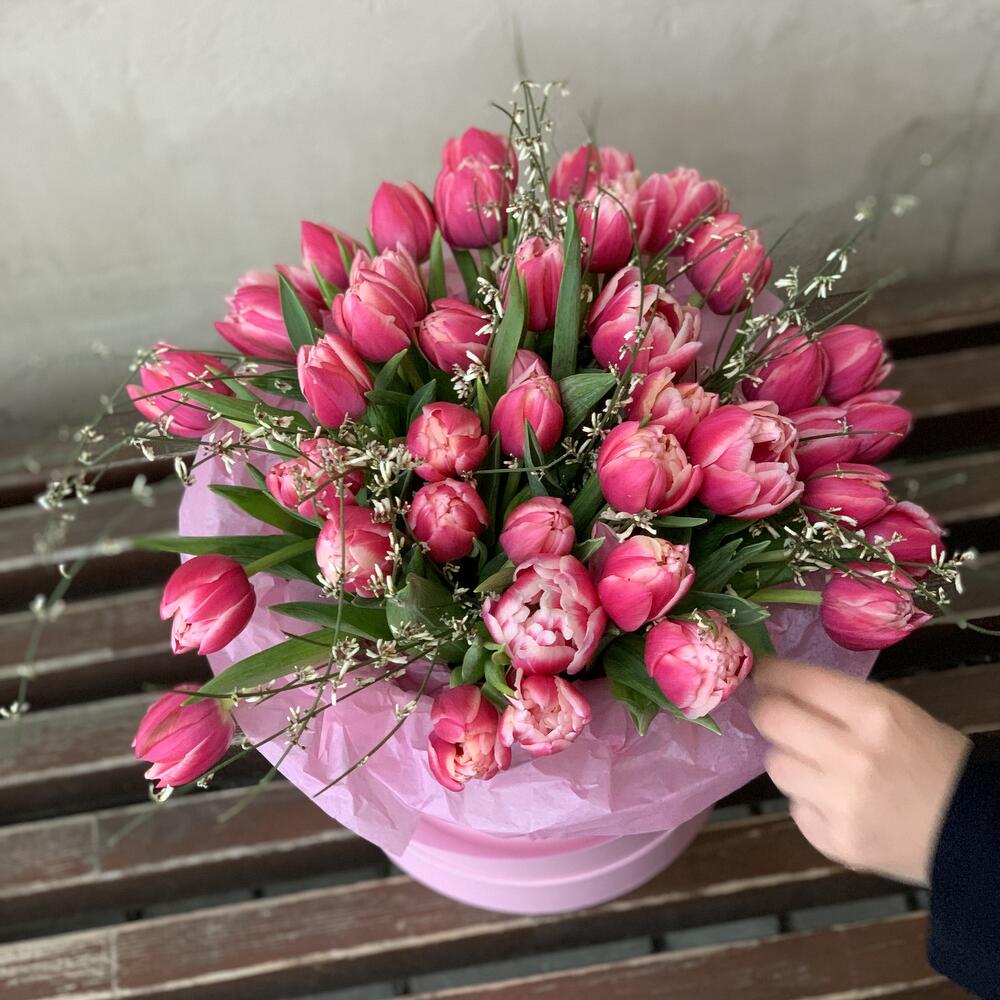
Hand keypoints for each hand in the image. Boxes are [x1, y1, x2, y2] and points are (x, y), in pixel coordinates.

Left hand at [751, 657, 971, 885]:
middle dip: (767, 711)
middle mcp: (853, 756)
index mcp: (876, 714)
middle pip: (772, 719)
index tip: (763, 673)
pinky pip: (794, 808)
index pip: (798, 681)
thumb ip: (839, 700)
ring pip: (776, 764)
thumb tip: (778, 682)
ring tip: (817, 764)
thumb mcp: (897, 713)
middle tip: (773, 712)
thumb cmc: (933, 761)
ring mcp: (840, 803)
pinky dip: (808, 801)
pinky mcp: (835, 841)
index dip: (772, 673)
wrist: (973, 832)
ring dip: (789, 759)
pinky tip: (836, 801)